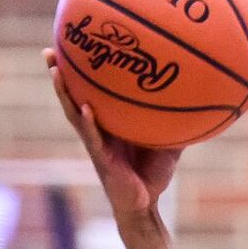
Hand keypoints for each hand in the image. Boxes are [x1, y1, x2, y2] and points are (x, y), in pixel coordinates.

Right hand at [44, 48, 181, 218]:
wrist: (146, 205)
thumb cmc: (153, 173)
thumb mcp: (168, 140)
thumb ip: (176, 119)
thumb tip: (199, 96)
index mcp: (108, 122)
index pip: (90, 91)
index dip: (79, 70)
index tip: (73, 43)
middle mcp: (96, 129)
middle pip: (73, 96)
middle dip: (59, 73)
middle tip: (48, 49)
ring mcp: (95, 143)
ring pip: (74, 113)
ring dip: (63, 93)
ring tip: (55, 70)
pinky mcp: (101, 159)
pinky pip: (92, 138)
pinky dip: (88, 122)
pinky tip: (86, 108)